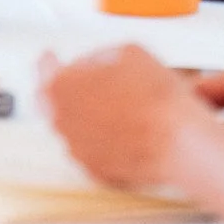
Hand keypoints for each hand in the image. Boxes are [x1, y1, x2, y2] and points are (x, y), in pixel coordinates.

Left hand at [40, 45, 207, 190]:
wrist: (178, 140)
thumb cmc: (156, 98)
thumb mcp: (128, 52)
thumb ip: (99, 58)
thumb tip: (96, 65)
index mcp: (63, 87)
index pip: (46, 70)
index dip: (51, 62)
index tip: (52, 58)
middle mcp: (62, 121)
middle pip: (55, 102)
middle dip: (68, 91)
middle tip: (86, 83)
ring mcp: (77, 149)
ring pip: (74, 127)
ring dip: (86, 116)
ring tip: (117, 108)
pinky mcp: (95, 170)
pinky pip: (92, 149)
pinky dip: (101, 140)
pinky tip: (124, 131)